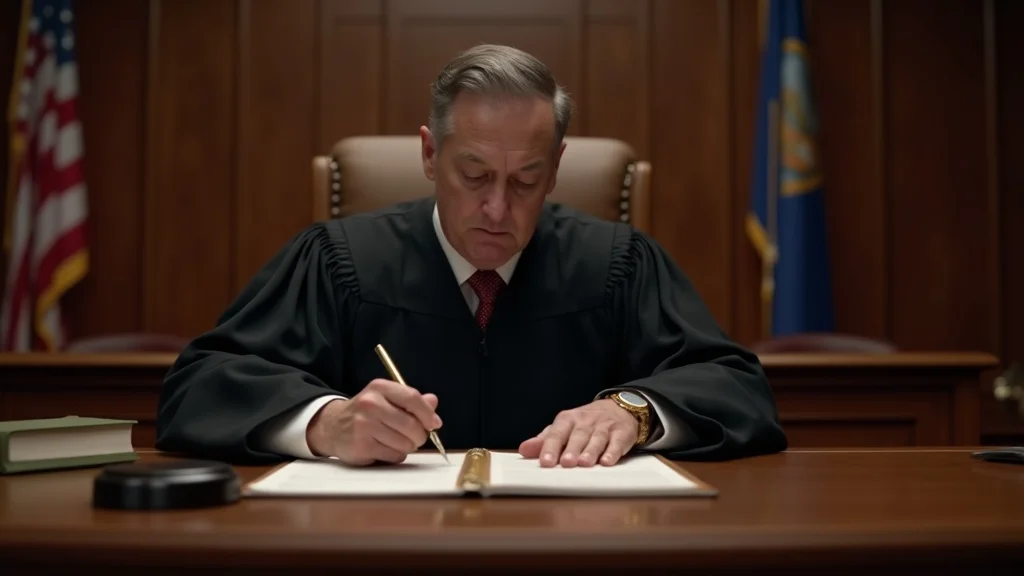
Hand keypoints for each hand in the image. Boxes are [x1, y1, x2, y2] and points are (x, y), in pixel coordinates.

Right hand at [305, 379, 441, 465]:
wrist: (332, 426)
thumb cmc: (366, 413)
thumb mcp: (386, 398)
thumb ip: (411, 400)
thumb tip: (433, 402)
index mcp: (379, 388)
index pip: (413, 398)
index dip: (428, 414)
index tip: (434, 423)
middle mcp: (370, 404)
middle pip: (411, 425)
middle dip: (420, 435)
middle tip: (416, 438)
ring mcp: (364, 426)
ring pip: (404, 443)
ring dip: (408, 447)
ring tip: (397, 442)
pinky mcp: (361, 446)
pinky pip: (394, 455)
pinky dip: (396, 455)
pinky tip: (385, 448)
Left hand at [518, 399, 637, 466]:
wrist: (618, 408)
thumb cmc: (585, 423)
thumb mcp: (563, 428)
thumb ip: (544, 440)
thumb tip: (523, 450)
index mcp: (567, 420)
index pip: (557, 433)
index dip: (550, 447)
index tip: (545, 462)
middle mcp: (585, 422)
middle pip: (578, 435)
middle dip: (572, 449)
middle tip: (566, 463)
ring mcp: (604, 426)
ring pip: (597, 438)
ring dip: (591, 451)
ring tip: (584, 463)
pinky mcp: (621, 433)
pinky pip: (617, 441)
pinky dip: (612, 452)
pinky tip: (607, 462)